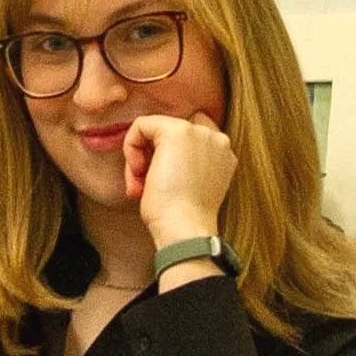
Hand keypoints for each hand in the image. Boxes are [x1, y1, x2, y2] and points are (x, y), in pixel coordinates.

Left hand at [122, 112, 236, 246]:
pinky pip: (142, 125)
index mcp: (224, 155)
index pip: (193, 137)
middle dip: (153, 155)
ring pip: (156, 130)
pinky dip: (131, 147)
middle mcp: (217, 139)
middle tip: (144, 184)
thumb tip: (158, 160)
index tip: (161, 180)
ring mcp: (200, 132)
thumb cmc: (182, 219)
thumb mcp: (191, 187)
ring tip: (140, 185)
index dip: (168, 153)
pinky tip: (137, 173)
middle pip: (172, 132)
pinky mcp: (177, 131)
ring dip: (141, 156)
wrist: (185, 229)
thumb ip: (187, 166)